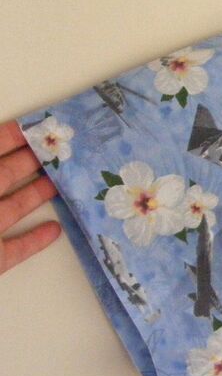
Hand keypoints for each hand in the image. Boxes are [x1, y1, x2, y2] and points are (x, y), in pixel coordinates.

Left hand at [0, 120, 61, 274]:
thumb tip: (6, 151)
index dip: (9, 137)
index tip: (35, 126)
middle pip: (4, 176)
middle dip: (31, 160)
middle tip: (59, 147)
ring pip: (13, 208)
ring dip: (38, 194)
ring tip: (62, 181)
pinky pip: (14, 249)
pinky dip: (34, 240)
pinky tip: (53, 229)